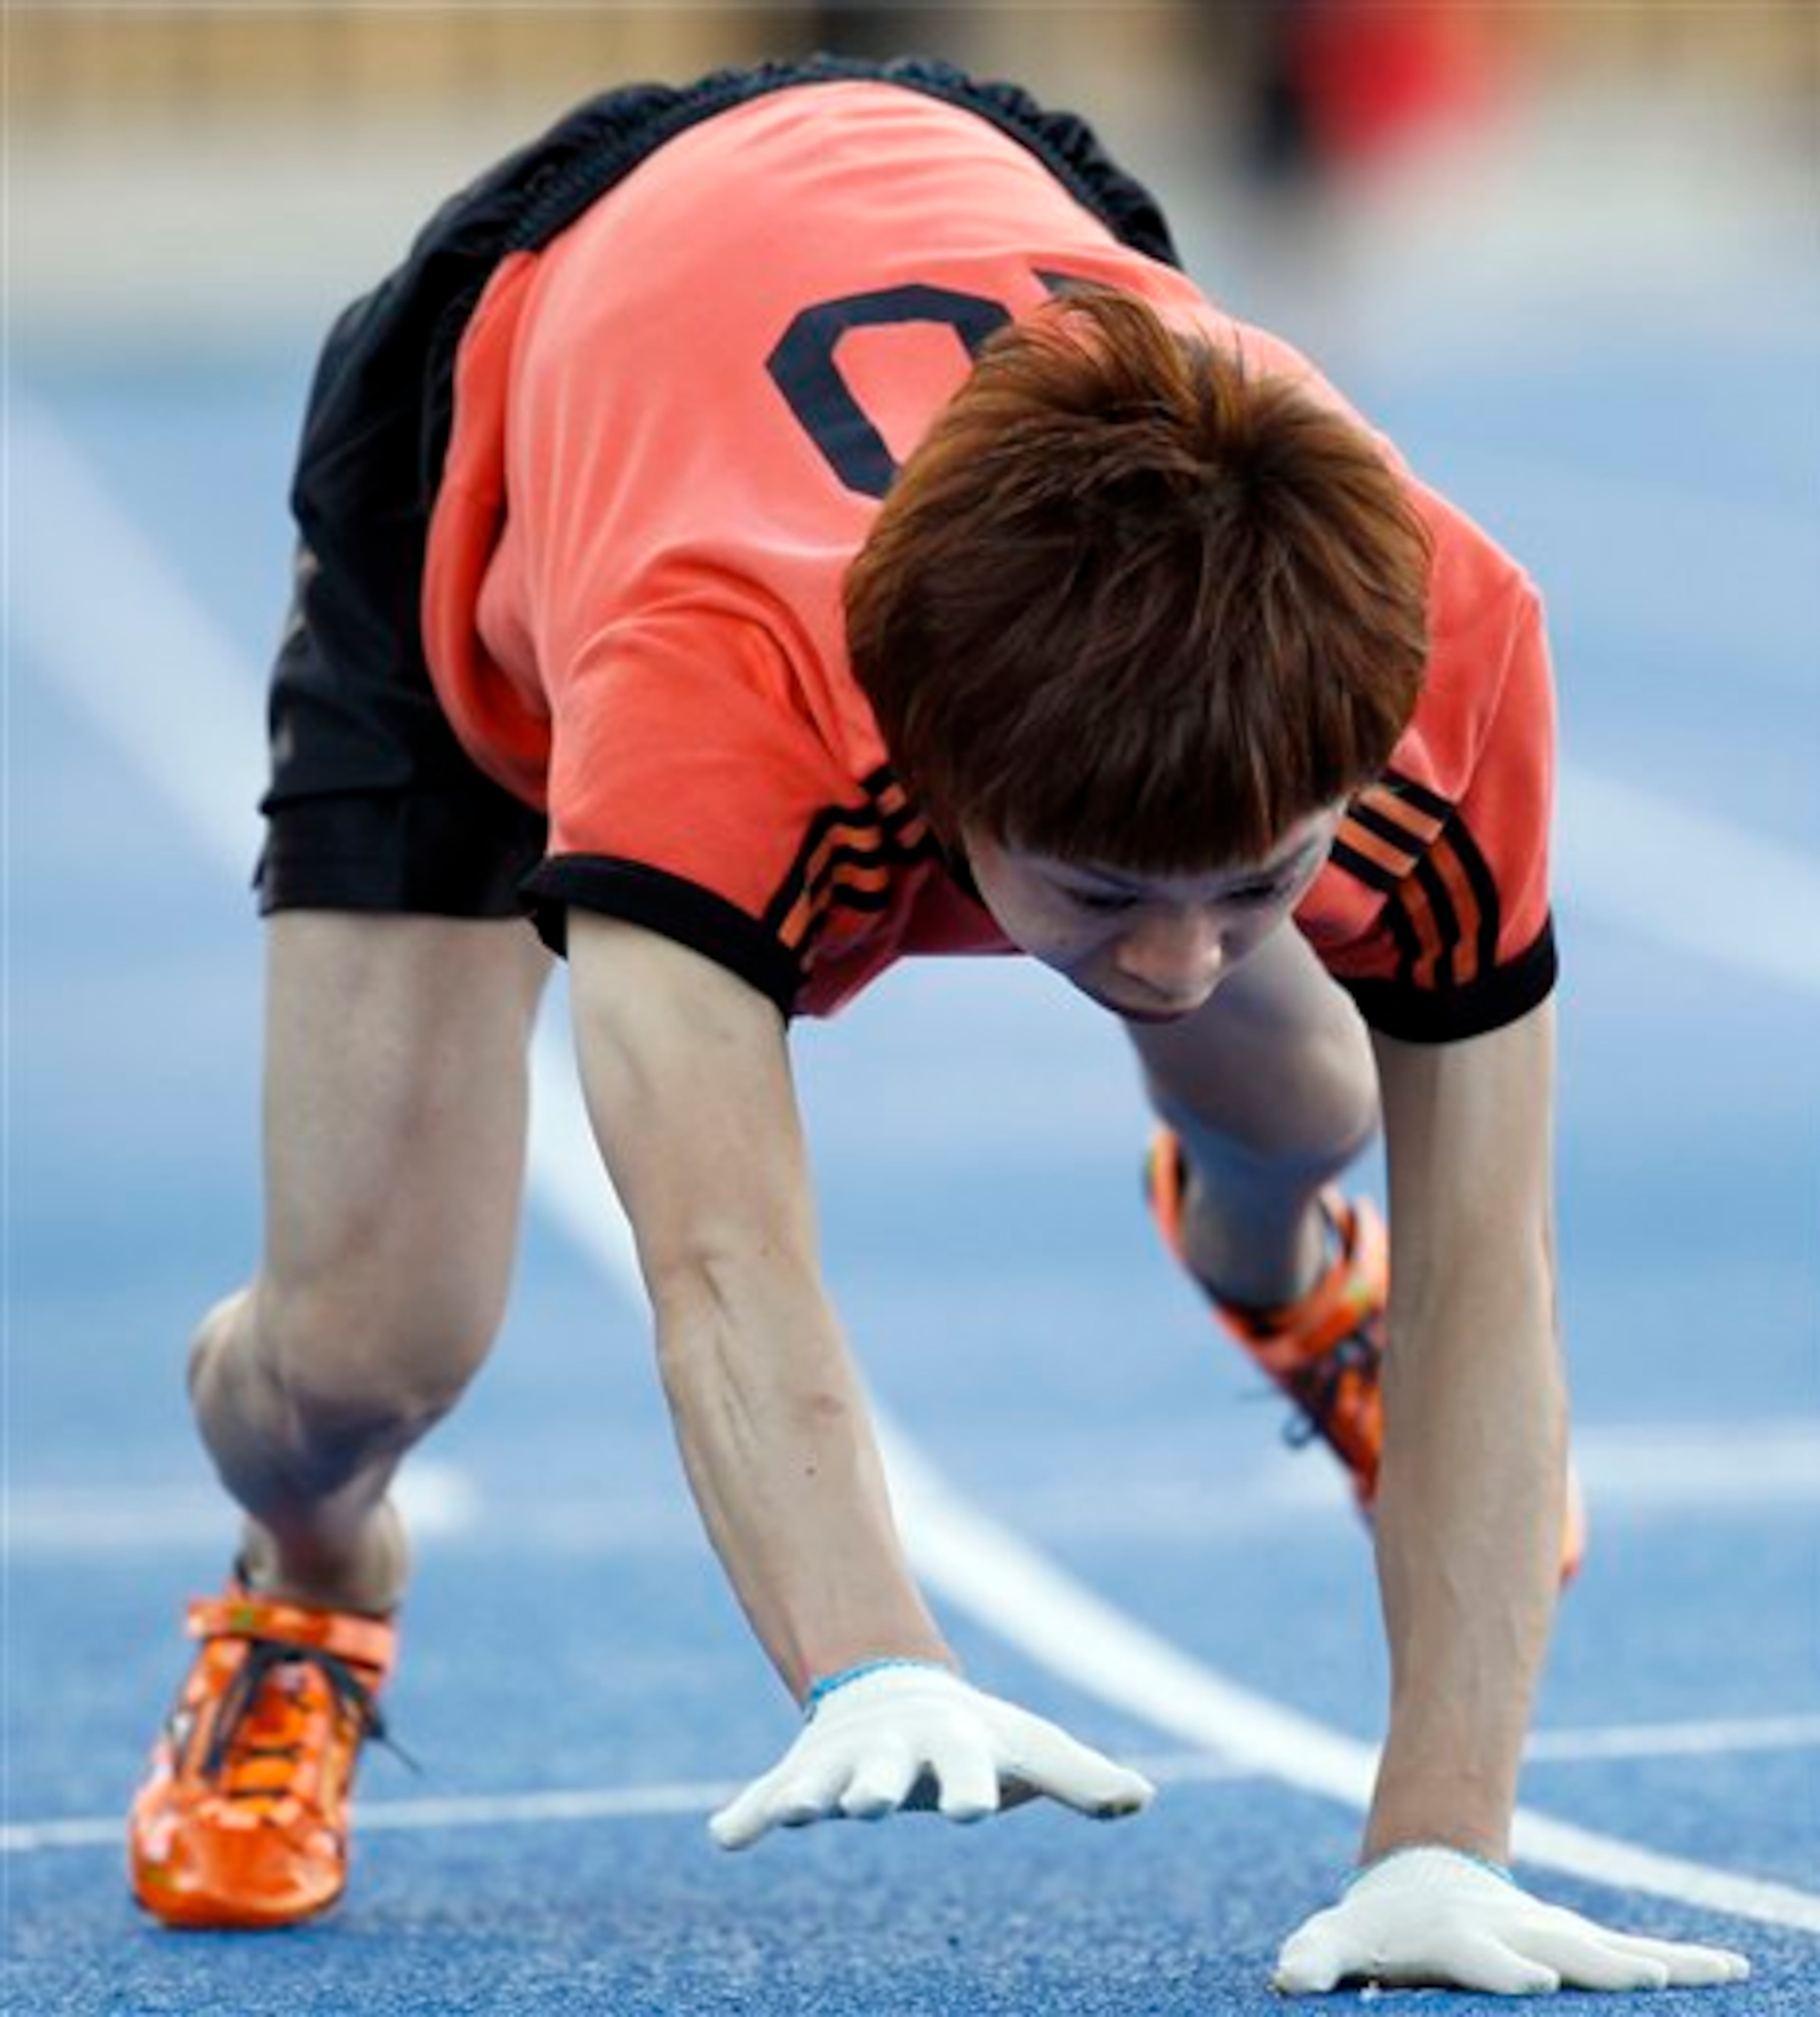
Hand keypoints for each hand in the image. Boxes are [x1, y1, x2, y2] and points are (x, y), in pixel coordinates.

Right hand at [708, 1661, 1153, 1849]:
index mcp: (952, 1747)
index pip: (966, 1770)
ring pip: (821, 1782)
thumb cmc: (976, 1734)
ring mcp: (843, 1763)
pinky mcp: (802, 1774)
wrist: (897, 1690)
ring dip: (806, 1797)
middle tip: (873, 1803)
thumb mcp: (1030, 1749)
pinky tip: (725, 1837)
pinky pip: (766, 1796)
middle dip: (878, 1788)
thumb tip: (1144, 1798)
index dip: (972, 1789)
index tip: (975, 1811)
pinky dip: (746, 1815)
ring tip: (794, 1812)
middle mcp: (894, 1754)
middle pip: (886, 1774)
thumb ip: (1081, 1778)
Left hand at [1274, 1846, 1750, 1994]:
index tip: (1535, 1981)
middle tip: (1646, 1977)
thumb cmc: (1381, 1925)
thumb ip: (1314, 1956)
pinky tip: (1731, 1969)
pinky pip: (1632, 1953)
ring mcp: (1553, 1936)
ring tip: (1712, 1970)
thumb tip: (1286, 1976)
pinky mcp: (1579, 1944)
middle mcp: (1516, 1933)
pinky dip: (1683, 1960)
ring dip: (1662, 1960)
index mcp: (1460, 1939)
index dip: (1506, 1969)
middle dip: (1599, 1964)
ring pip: (1612, 1949)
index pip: (1485, 1958)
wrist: (1423, 1878)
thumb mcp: (1341, 1939)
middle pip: (1564, 1949)